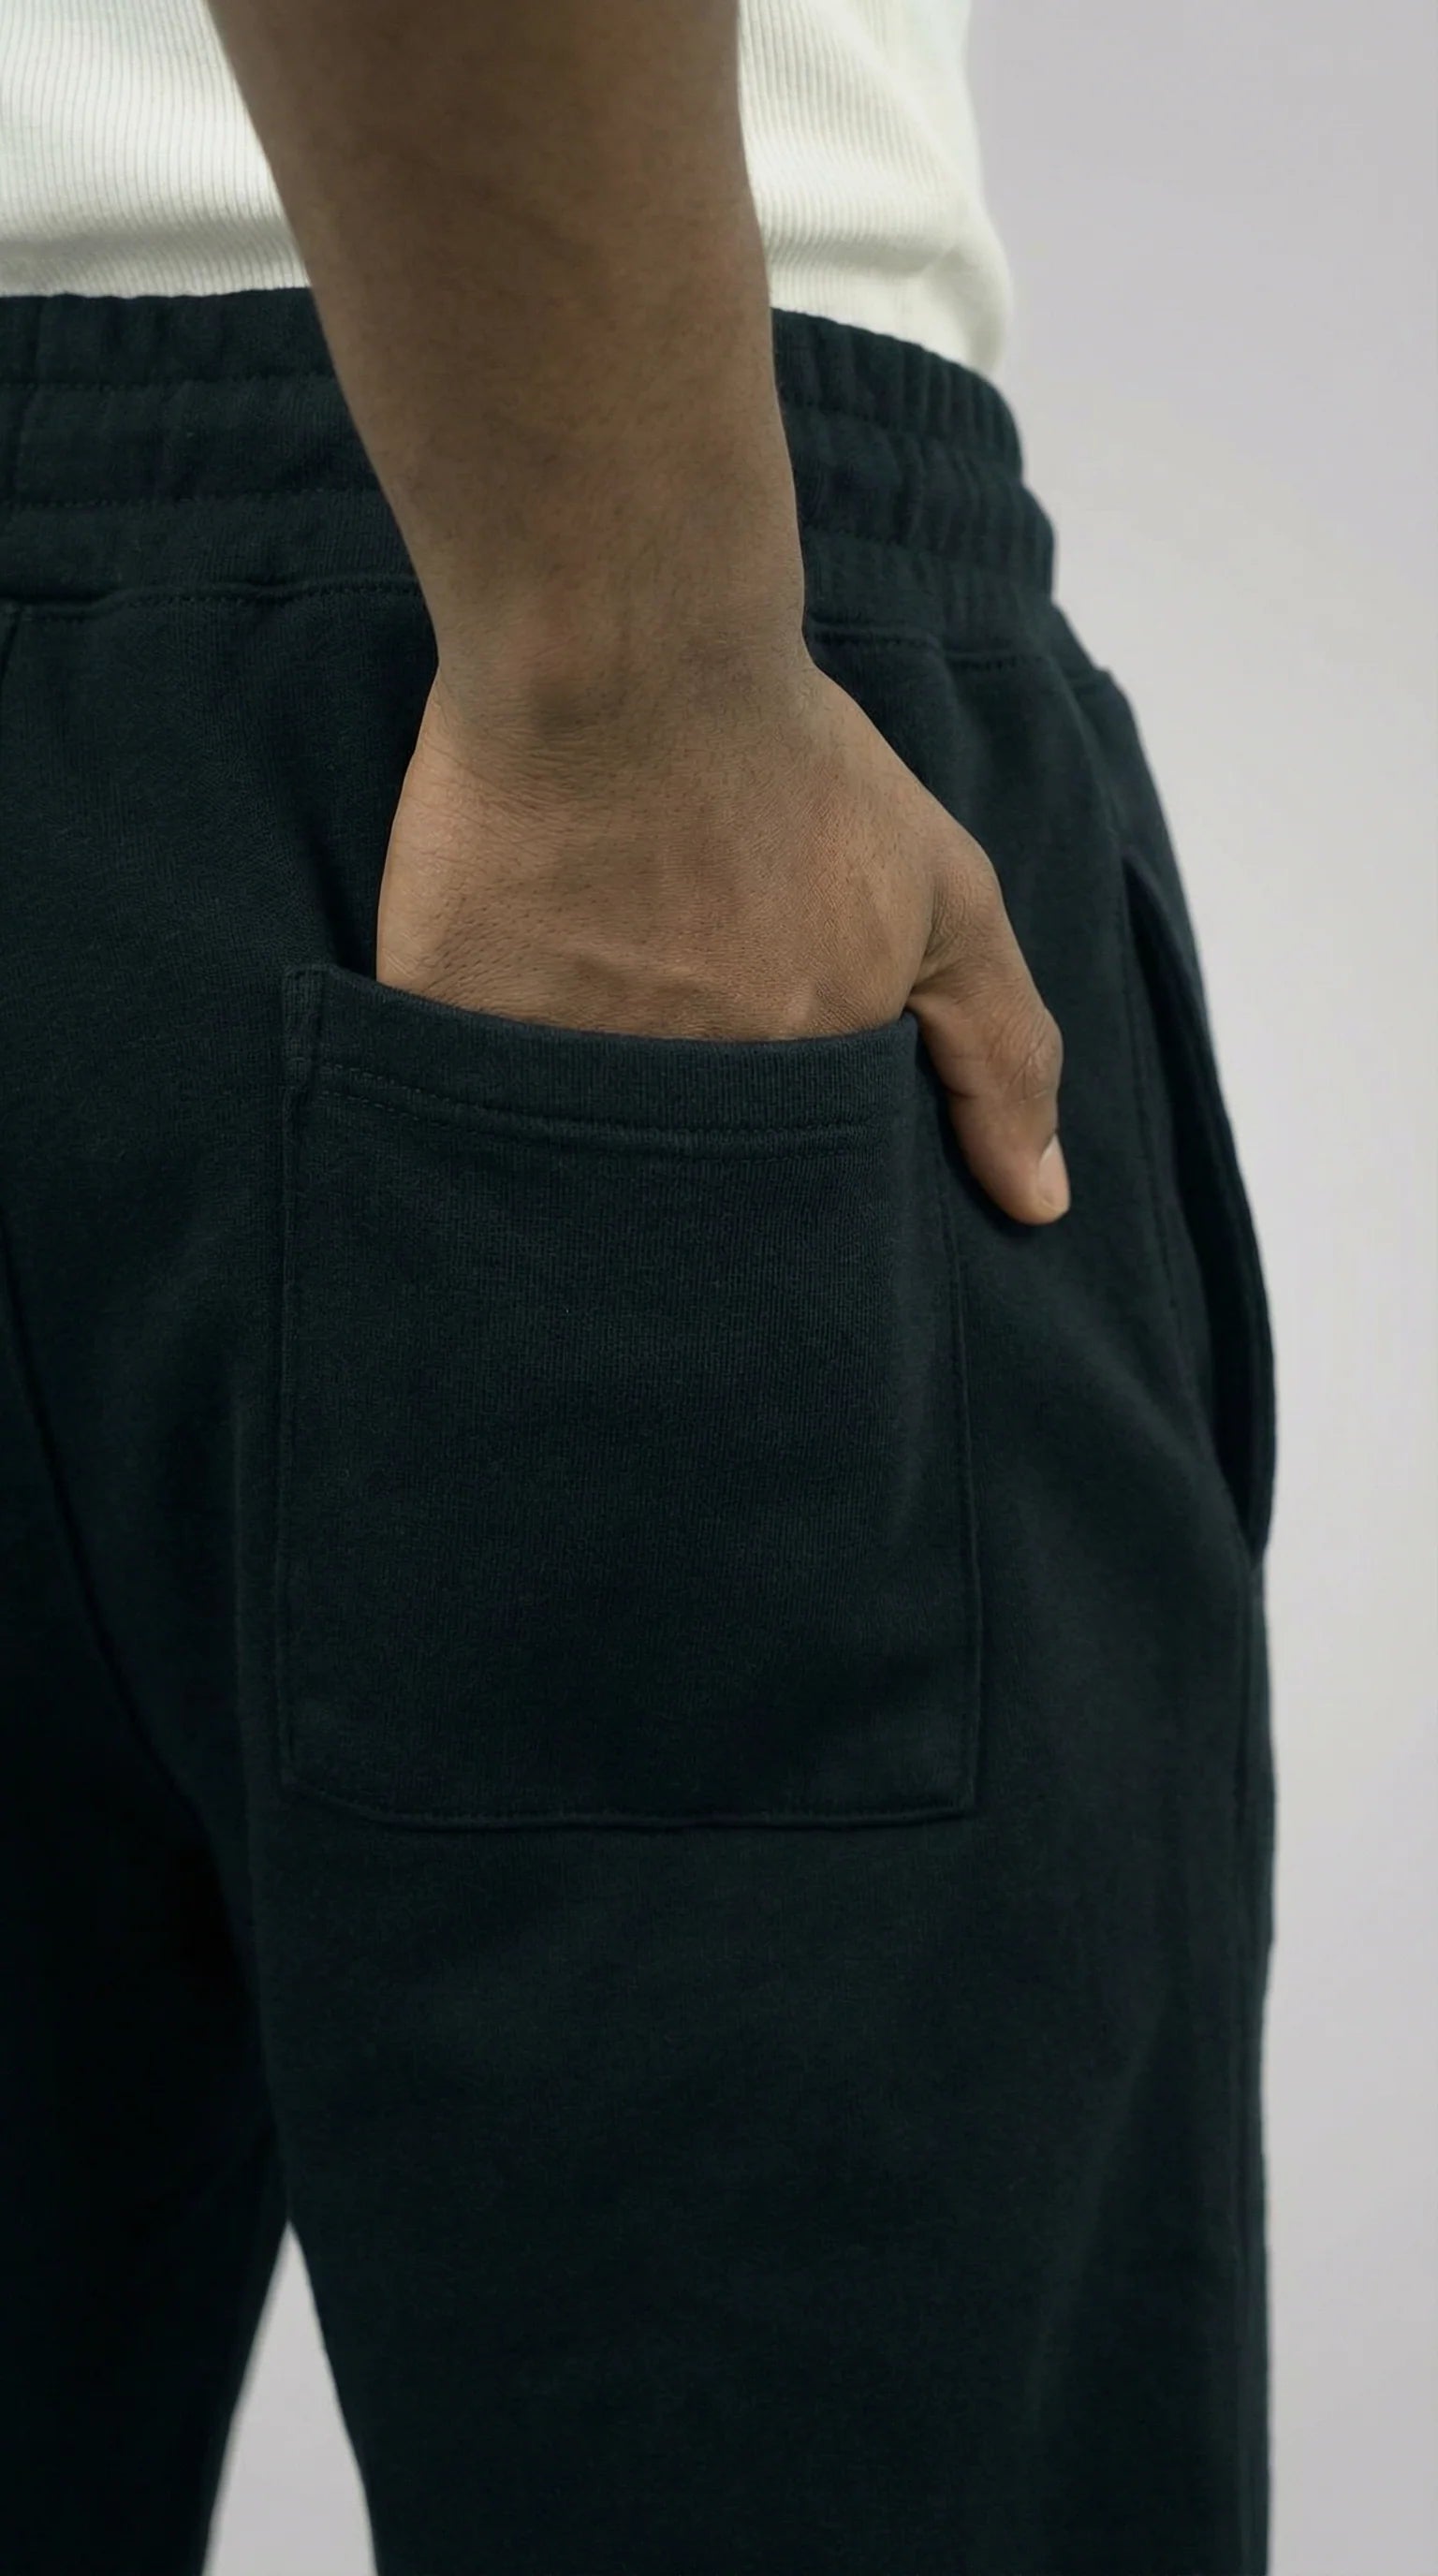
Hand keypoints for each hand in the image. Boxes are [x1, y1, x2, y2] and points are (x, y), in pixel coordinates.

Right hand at [374, 648, 1068, 1224]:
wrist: (627, 646)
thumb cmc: (790, 759)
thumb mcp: (946, 892)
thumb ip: (1002, 1053)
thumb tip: (1044, 1207)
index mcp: (794, 1089)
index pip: (785, 1199)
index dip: (779, 1163)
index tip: (763, 1091)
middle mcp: (679, 1100)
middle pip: (673, 1188)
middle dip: (682, 1151)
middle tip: (668, 1033)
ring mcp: (551, 1068)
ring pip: (562, 1151)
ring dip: (573, 1121)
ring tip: (583, 1011)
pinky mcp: (442, 1018)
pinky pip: (448, 1091)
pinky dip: (470, 1068)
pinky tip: (492, 995)